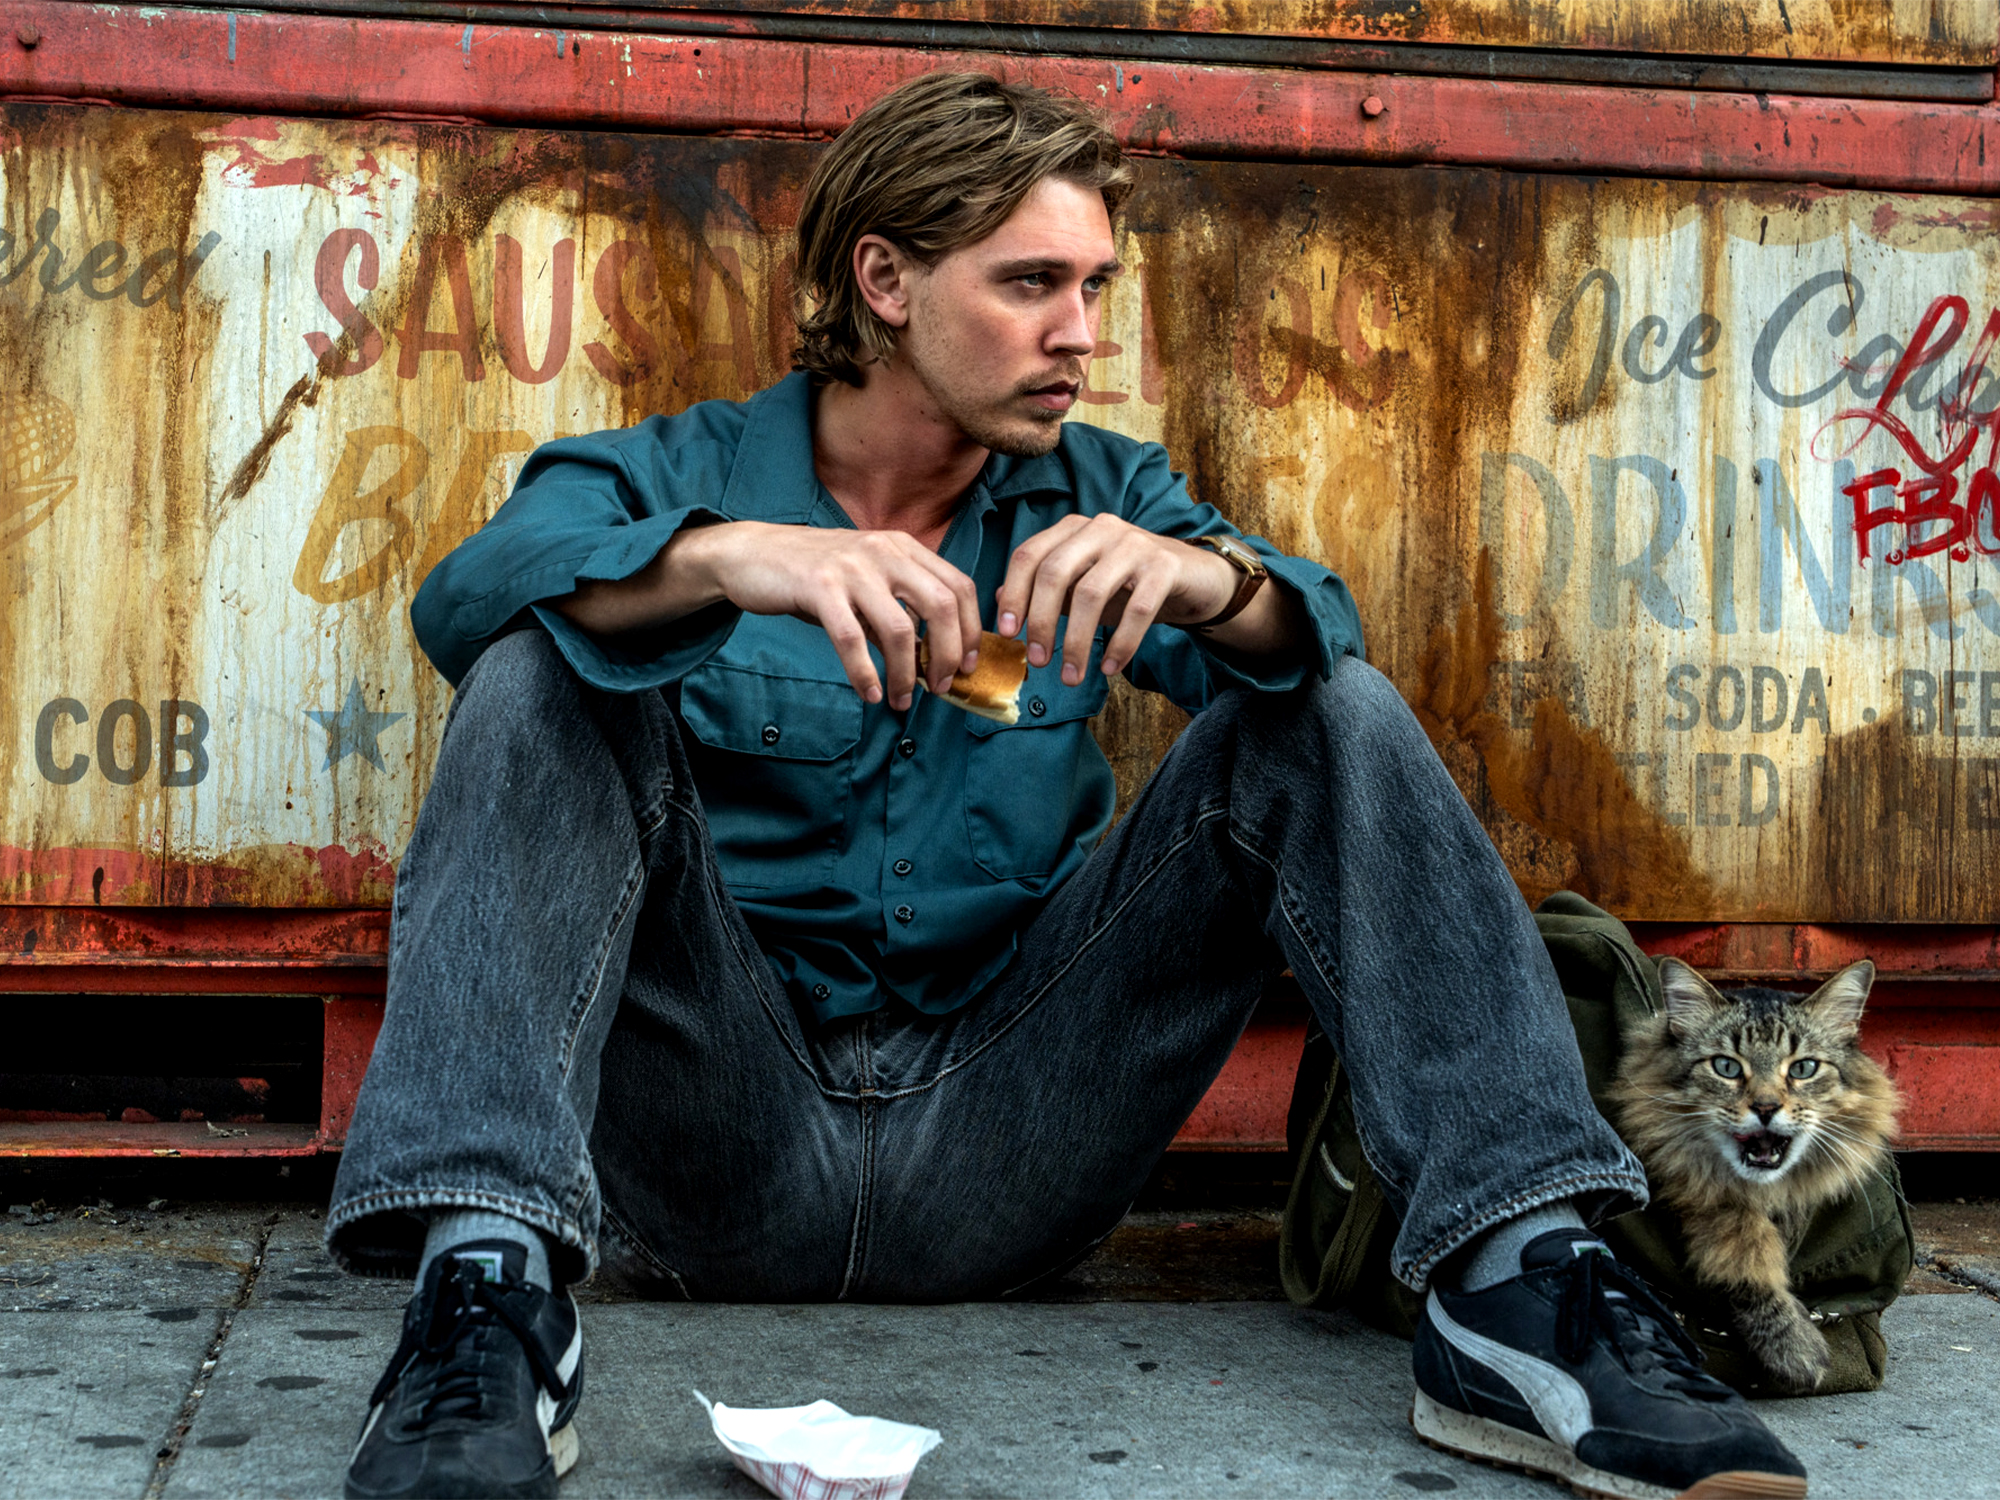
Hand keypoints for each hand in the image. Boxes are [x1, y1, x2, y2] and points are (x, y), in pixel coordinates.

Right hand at [679, 521, 980, 708]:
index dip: (972, 631)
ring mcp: (852, 568)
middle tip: (940, 688)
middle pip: (941, 607)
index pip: (959, 587)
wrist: (754, 554)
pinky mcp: (819, 587)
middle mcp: (884, 552)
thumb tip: (934, 658)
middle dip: (948, 656)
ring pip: (899, 629)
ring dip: (905, 674)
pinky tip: (870, 694)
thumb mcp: (868, 579)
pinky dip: (865, 673)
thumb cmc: (817, 575)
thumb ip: (900, 607)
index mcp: (904, 547)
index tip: (969, 666)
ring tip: (900, 700)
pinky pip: (851, 639)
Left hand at [994, 514, 1238, 683]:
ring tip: (1071, 676)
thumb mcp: (1083, 584)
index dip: (1014, 595)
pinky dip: (1120, 644)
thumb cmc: (1129, 584)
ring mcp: (1134, 544)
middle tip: (1038, 662)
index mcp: (1073, 529)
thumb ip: (1045, 589)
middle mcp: (1101, 528)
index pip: (1029, 556)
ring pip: (1092, 594)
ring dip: (1077, 642)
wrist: (1194, 578)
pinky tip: (1109, 669)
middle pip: (1055, 573)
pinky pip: (1137, 611)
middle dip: (1042, 622)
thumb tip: (998, 600)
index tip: (1008, 635)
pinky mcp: (1165, 566)